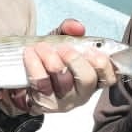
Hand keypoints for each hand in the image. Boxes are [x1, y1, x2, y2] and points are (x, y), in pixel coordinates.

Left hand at [0, 18, 118, 115]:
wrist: (22, 76)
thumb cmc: (49, 59)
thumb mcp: (60, 41)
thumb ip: (70, 31)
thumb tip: (77, 27)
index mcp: (93, 79)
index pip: (109, 77)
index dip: (104, 64)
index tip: (90, 50)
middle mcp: (82, 94)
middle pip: (87, 79)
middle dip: (75, 59)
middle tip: (63, 48)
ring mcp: (63, 102)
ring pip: (63, 81)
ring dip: (51, 59)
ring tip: (41, 47)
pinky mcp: (44, 104)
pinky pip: (41, 83)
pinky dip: (35, 65)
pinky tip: (30, 54)